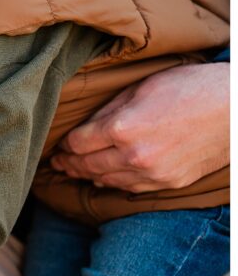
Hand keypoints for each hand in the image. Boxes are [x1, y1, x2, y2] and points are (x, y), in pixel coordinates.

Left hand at [51, 62, 229, 191]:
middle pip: (87, 165)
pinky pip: (130, 188)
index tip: (55, 145)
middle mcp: (134, 156)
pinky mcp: (168, 183)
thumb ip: (108, 111)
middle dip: (68, 163)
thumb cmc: (189, 88)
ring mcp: (152, 173)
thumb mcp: (139, 89)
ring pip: (106, 180)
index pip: (77, 143)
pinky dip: (112, 183)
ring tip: (74, 170)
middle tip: (56, 162)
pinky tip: (103, 178)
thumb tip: (84, 126)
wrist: (234, 109)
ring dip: (87, 175)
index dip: (63, 145)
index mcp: (122, 128)